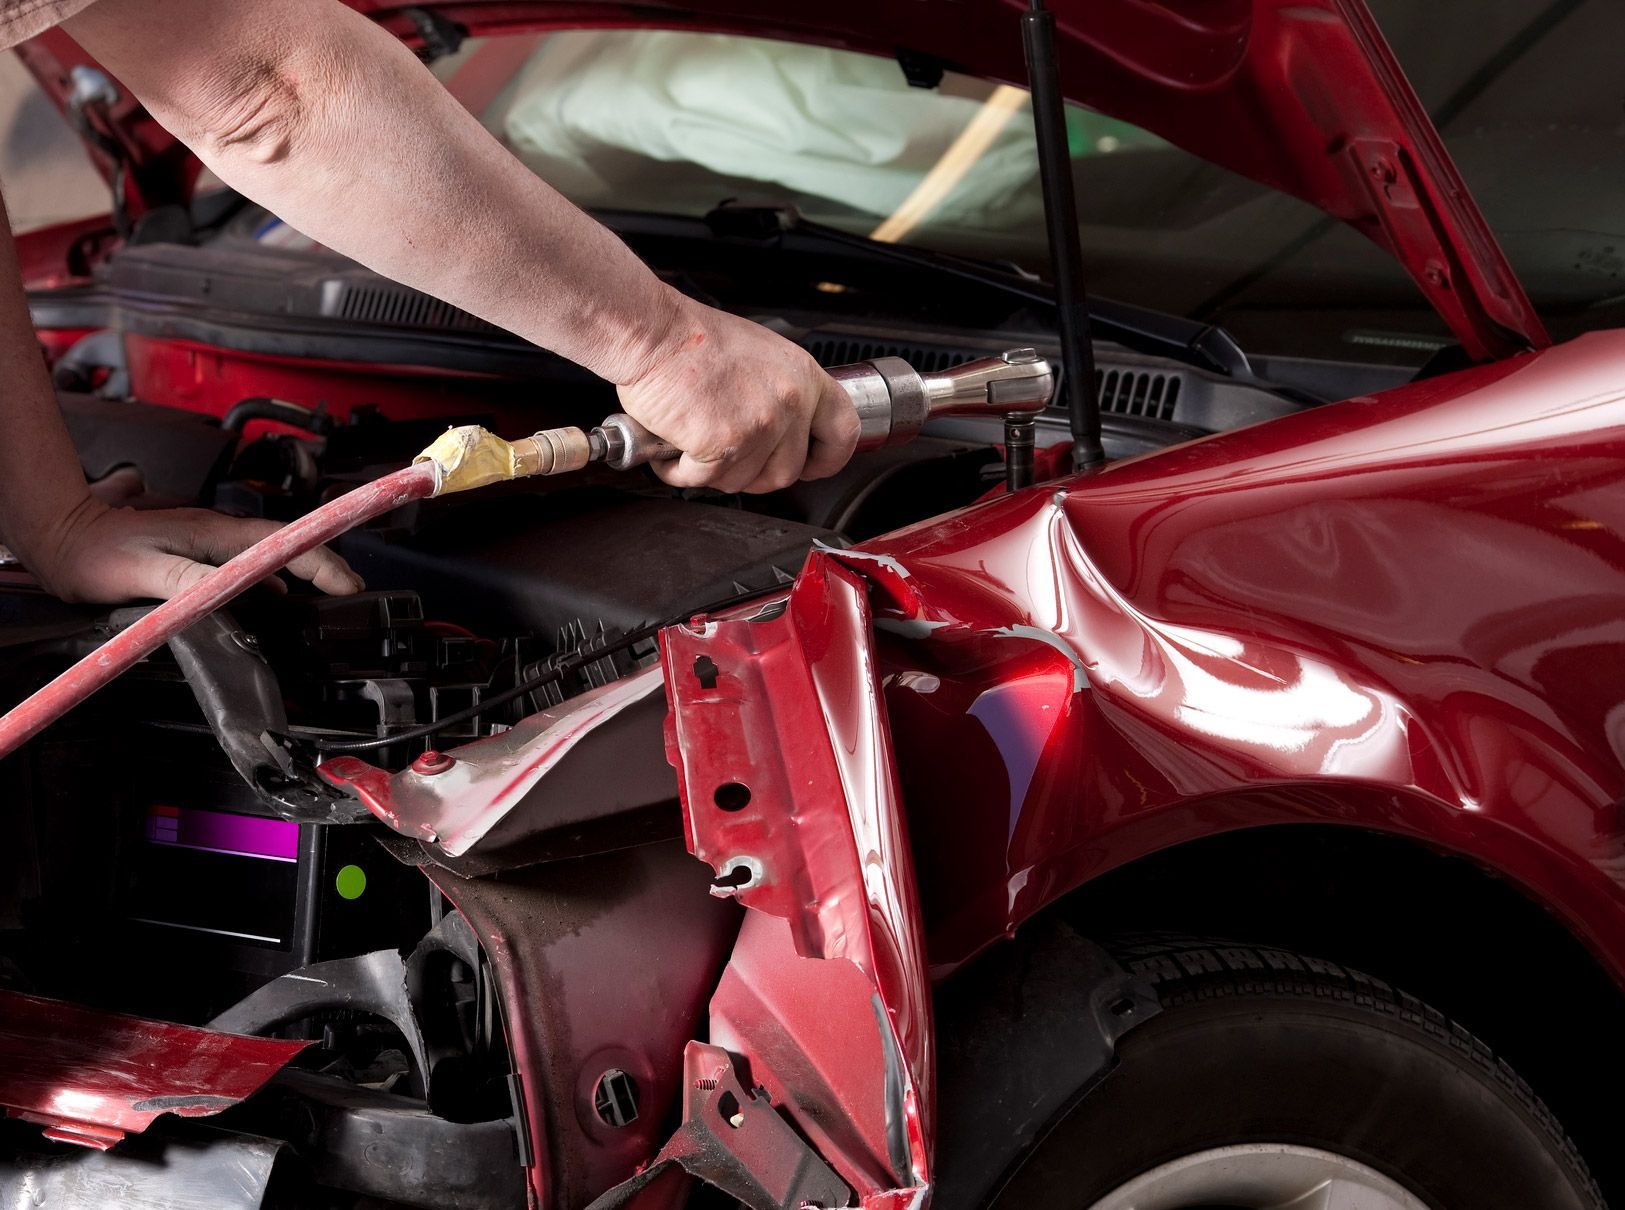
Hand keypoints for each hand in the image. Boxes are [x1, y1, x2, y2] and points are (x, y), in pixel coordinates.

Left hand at [20, 496, 362, 603]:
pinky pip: (254, 562)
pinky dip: (280, 575)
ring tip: (331, 590)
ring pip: (274, 552)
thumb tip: (238, 593)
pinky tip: (279, 594)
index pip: (284, 542)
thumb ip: (192, 583)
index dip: (322, 564)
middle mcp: (218, 532)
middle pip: (289, 544)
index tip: (347, 584)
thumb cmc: (95, 554)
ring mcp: (211, 541)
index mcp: (214, 534)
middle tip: (353, 590)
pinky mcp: (201, 552)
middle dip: (328, 564)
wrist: (62, 536)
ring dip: (307, 569)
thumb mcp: (144, 573)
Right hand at [616, 296, 859, 492]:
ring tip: (693, 442)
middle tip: (727, 456)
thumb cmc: (694, 339)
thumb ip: (781, 393)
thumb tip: (784, 429)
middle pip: (786, 472)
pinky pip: (705, 480)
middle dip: (753, 474)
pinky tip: (673, 446)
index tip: (812, 465)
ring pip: (743, 481)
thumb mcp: (761, 354)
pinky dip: (681, 471)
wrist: (653, 332)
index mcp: (803, 377)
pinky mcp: (723, 445)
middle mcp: (788, 402)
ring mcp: (759, 426)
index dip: (828, 458)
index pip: (843, 431)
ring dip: (713, 471)